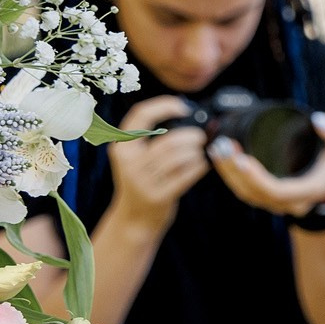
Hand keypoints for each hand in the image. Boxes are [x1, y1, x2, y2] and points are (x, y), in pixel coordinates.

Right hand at [106, 96, 210, 231]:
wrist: (134, 218)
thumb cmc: (142, 181)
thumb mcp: (134, 159)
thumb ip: (149, 140)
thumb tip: (185, 115)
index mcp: (121, 148)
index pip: (141, 115)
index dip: (164, 106)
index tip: (183, 107)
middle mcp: (128, 163)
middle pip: (167, 140)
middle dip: (191, 136)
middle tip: (201, 136)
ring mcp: (142, 181)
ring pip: (178, 157)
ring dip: (196, 152)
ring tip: (201, 150)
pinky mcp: (158, 196)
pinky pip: (185, 176)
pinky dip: (199, 167)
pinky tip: (203, 164)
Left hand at [211, 112, 324, 218]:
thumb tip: (318, 121)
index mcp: (310, 189)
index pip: (279, 192)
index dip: (258, 179)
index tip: (241, 159)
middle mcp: (292, 202)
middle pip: (256, 193)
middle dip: (235, 171)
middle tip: (222, 145)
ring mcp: (276, 203)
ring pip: (246, 193)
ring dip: (227, 172)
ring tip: (217, 147)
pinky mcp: (264, 197)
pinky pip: (244, 190)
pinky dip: (229, 173)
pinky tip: (218, 154)